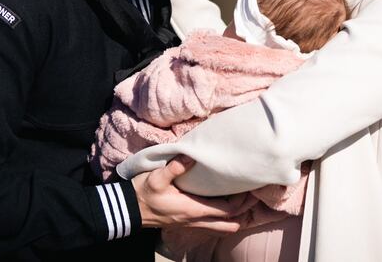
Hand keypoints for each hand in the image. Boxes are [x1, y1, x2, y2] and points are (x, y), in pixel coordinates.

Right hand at [132, 155, 257, 232]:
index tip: (249, 188)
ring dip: (233, 217)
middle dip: (243, 212)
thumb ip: (174, 167)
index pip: (226, 211)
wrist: (129, 210)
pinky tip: (223, 206)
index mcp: (192, 209)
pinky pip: (211, 225)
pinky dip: (221, 219)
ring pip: (220, 227)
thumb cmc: (143, 193)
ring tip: (242, 202)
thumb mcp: (156, 178)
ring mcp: (191, 223)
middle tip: (252, 197)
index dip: (241, 202)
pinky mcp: (186, 222)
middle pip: (229, 224)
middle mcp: (195, 220)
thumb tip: (191, 155)